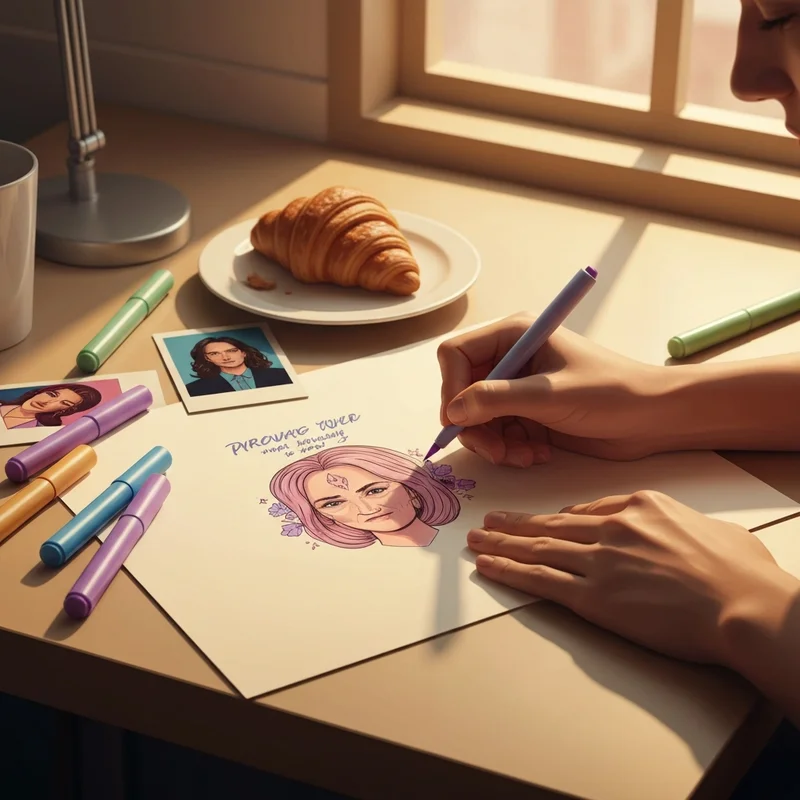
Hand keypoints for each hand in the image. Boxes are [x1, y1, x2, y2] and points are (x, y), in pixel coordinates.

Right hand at [437, 315, 672, 465]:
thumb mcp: (549, 395)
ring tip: (522, 457)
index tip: (457, 421)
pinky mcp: (529, 414)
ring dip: (494, 443)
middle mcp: (512, 358)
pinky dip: (511, 449)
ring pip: (479, 419)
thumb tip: (452, 412)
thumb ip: (496, 400)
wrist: (653, 418)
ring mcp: (519, 388)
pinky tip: (537, 455)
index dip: (451, 388)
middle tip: (494, 451)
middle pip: (463, 391)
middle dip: (474, 425)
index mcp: (515, 335)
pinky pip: (499, 434)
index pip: (456, 354)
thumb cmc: (610, 393)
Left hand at [466, 490, 795, 664]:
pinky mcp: (593, 597)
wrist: (742, 605)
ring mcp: (599, 562)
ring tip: (477, 542)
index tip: (537, 521)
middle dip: (514, 525)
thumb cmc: (737, 571)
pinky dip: (510, 572)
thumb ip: (673, 521)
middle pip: (550, 524)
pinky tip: (490, 568)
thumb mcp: (706, 526)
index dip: (555, 518)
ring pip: (538, 548)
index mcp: (639, 506)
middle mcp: (611, 528)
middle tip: (487, 522)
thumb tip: (663, 528)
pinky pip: (540, 580)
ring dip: (502, 545)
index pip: (585, 510)